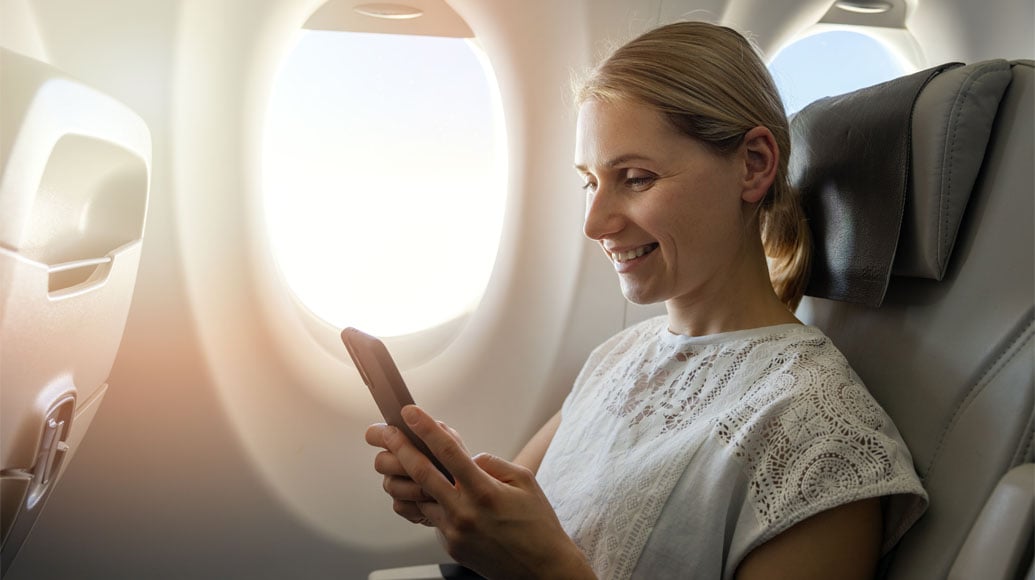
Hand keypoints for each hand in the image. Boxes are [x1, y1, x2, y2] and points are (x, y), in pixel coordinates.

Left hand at [383, 405, 595, 579]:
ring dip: (408, 479)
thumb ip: (493, 465)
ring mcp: (455, 531)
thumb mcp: (525, 482)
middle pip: (422, 473)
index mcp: (484, 490)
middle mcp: (465, 511)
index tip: (410, 413)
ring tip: (400, 462)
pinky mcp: (452, 546)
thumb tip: (469, 459)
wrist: (542, 569)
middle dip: (400, 448)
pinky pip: (434, 519)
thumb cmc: (538, 525)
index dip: (426, 429)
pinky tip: (434, 494)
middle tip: (388, 433)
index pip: (448, 451)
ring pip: (421, 498)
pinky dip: (431, 503)